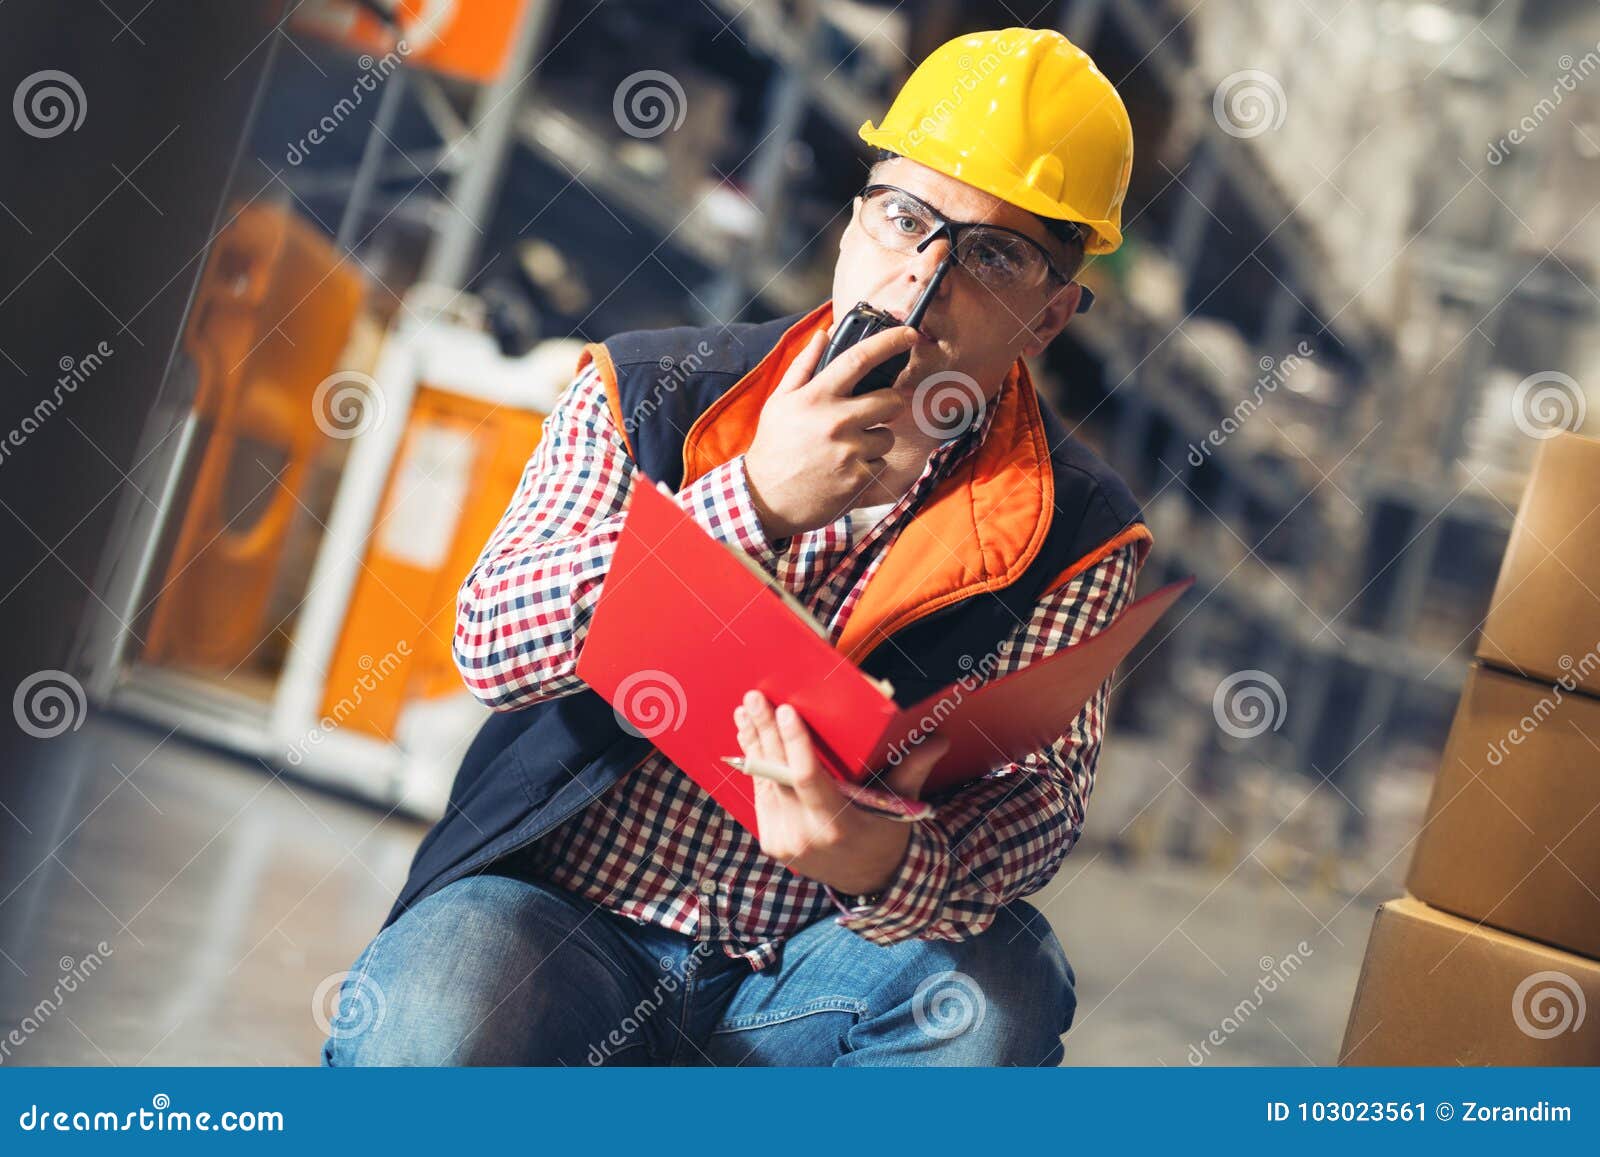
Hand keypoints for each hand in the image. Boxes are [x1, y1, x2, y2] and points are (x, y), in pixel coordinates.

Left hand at [733, 690, 948, 896]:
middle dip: (765, 734)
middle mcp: (806, 835)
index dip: (795, 744)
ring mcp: (785, 841)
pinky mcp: (773, 843)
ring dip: (754, 745)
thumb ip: (913, 770)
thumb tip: (940, 739)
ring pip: (764, 783)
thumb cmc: (886, 836)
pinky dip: (755, 766)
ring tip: (745, 711)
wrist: (868, 883)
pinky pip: (761, 797)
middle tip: (755, 698)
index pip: (809, 779)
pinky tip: (749, 738)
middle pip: (778, 776)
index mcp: (838, 825)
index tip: (784, 711)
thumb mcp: (900, 806)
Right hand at [741, 326, 917, 540]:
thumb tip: (824, 334)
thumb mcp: (781, 401)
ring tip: (847, 449)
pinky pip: (881, 464)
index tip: (909, 334)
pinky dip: (869, 467)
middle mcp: (836, 421)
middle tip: (871, 412)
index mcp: (817, 397)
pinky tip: (845, 470)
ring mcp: (850, 452)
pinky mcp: (859, 479)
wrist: (765, 499)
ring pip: (887, 436)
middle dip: (888, 403)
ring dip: (875, 440)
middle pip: (891, 400)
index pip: (860, 359)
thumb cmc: (774, 446)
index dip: (890, 342)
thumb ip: (805, 365)